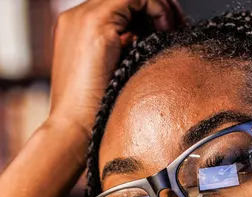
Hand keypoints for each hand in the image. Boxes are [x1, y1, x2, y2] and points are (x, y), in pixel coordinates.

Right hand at [48, 0, 185, 142]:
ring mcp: (83, 18)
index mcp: (76, 28)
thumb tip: (154, 35)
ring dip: (158, 5)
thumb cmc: (94, 111)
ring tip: (173, 27)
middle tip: (178, 24)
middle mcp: (75, 17)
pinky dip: (155, 7)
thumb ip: (125, 48)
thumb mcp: (112, 70)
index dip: (146, 11)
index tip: (169, 27)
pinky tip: (165, 28)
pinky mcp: (96, 24)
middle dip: (156, 6)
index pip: (118, 6)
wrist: (74, 129)